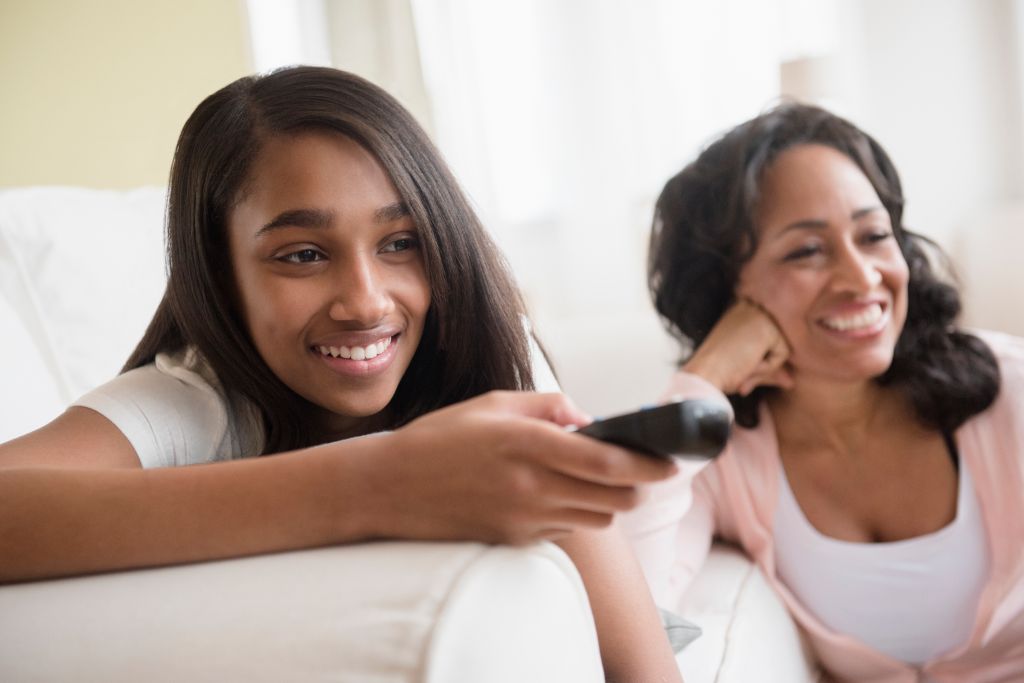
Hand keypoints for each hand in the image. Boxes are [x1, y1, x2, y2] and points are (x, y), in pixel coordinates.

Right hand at [357, 391, 677, 544]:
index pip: (609, 462)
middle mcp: (530, 486)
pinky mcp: (514, 541)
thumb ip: (547, 406)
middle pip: (614, 498)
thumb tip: (589, 419)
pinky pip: (565, 531)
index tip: (672, 461)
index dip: (649, 464)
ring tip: (596, 479)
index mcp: (527, 444)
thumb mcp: (492, 404)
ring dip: (608, 500)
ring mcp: (523, 518)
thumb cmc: (440, 438)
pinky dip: (574, 514)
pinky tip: (557, 495)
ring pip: (596, 519)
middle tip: (641, 469)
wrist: (388, 488)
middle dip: (638, 486)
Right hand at [679, 298, 793, 395]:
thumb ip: (770, 369)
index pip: (770, 337)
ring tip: (741, 368)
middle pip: (777, 342)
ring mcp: (760, 314)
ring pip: (783, 348)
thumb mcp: (746, 367)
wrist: (703, 375)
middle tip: (740, 373)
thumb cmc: (717, 372)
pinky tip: (747, 364)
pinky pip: (783, 355)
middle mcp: (751, 306)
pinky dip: (768, 367)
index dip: (760, 359)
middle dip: (764, 365)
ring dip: (765, 367)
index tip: (738, 366)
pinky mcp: (768, 327)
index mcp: (741, 310)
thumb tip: (791, 381)